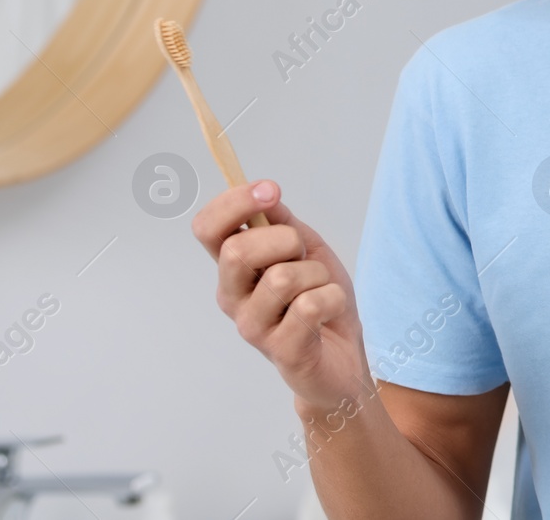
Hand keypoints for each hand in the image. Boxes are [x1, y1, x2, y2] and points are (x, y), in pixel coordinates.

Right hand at [192, 181, 370, 413]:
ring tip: (319, 291)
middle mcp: (233, 297)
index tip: (269, 191)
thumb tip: (265, 193)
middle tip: (303, 257)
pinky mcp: (281, 350)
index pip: (207, 229)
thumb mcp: (306, 250)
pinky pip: (311, 305)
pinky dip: (333, 299)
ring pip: (283, 277)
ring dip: (317, 275)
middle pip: (237, 251)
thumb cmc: (319, 300)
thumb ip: (283, 223)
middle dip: (285, 240)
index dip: (233, 203)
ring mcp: (252, 327)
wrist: (342, 358)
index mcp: (234, 269)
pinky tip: (328, 314)